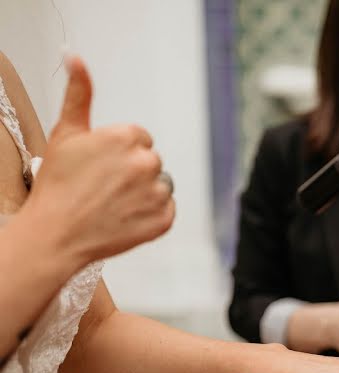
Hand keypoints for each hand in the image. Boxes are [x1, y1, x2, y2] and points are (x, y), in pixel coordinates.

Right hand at [22, 55, 173, 265]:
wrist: (56, 233)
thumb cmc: (58, 185)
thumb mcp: (66, 133)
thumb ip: (79, 93)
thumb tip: (75, 59)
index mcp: (127, 137)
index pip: (139, 139)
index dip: (118, 152)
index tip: (100, 166)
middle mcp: (147, 163)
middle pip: (151, 161)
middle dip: (133, 170)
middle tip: (104, 186)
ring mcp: (157, 193)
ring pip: (161, 185)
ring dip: (145, 192)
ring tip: (114, 202)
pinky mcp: (164, 220)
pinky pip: (167, 210)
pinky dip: (152, 215)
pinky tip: (126, 217)